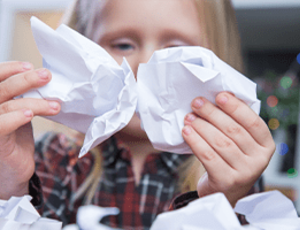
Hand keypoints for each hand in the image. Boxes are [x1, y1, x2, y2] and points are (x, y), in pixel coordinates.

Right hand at [0, 62, 60, 198]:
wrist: (13, 170)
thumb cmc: (16, 139)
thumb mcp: (20, 113)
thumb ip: (23, 97)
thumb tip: (42, 78)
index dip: (9, 68)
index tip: (30, 65)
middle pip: (1, 88)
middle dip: (25, 79)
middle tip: (46, 76)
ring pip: (7, 105)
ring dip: (34, 102)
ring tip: (55, 105)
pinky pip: (1, 125)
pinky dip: (15, 117)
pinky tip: (29, 114)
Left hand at [182, 92, 274, 206]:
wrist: (224, 190)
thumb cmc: (229, 159)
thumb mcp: (240, 143)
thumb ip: (235, 123)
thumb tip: (219, 97)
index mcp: (265, 145)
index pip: (253, 122)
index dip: (236, 107)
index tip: (219, 95)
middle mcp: (259, 160)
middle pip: (233, 131)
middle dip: (212, 113)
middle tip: (196, 103)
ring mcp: (244, 172)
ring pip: (220, 142)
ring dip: (201, 126)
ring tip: (189, 117)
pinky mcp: (226, 181)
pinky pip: (208, 156)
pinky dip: (195, 141)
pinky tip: (186, 132)